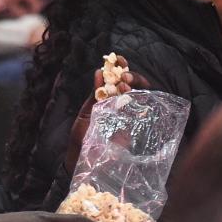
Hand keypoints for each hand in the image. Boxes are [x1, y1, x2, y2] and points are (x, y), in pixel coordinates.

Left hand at [65, 55, 149, 174]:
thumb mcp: (85, 115)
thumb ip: (93, 96)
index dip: (119, 68)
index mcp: (104, 99)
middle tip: (125, 76)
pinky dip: (140, 103)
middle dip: (131, 75)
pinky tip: (132, 98)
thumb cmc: (80, 139)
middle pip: (130, 85)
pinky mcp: (132, 129)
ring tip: (125, 84)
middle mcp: (117, 106)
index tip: (119, 60)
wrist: (82, 162)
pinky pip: (140, 113)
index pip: (115, 79)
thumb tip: (98, 72)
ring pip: (137, 95)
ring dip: (134, 86)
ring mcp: (126, 117)